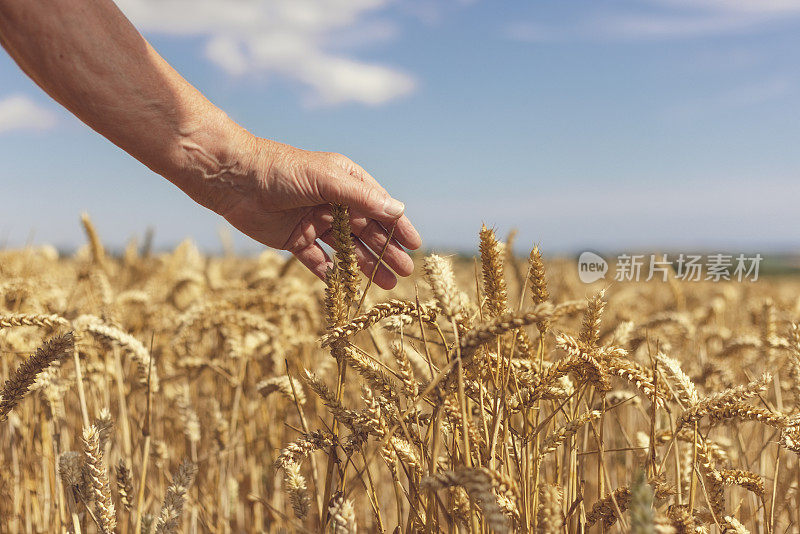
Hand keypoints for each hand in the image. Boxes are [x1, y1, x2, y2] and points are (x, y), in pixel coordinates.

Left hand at [191, 134, 420, 288]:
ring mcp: (315, 223)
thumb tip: (399, 210)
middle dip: (387, 252)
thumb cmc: (282, 170)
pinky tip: (349, 288)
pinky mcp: (295, 240)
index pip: (380, 207)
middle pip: (367, 232)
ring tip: (386, 285)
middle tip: (405, 273)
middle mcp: (334, 202)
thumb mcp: (326, 180)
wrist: (233, 179)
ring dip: (366, 266)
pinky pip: (319, 261)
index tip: (415, 245)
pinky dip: (333, 274)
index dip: (398, 227)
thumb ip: (362, 198)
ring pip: (348, 249)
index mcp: (346, 182)